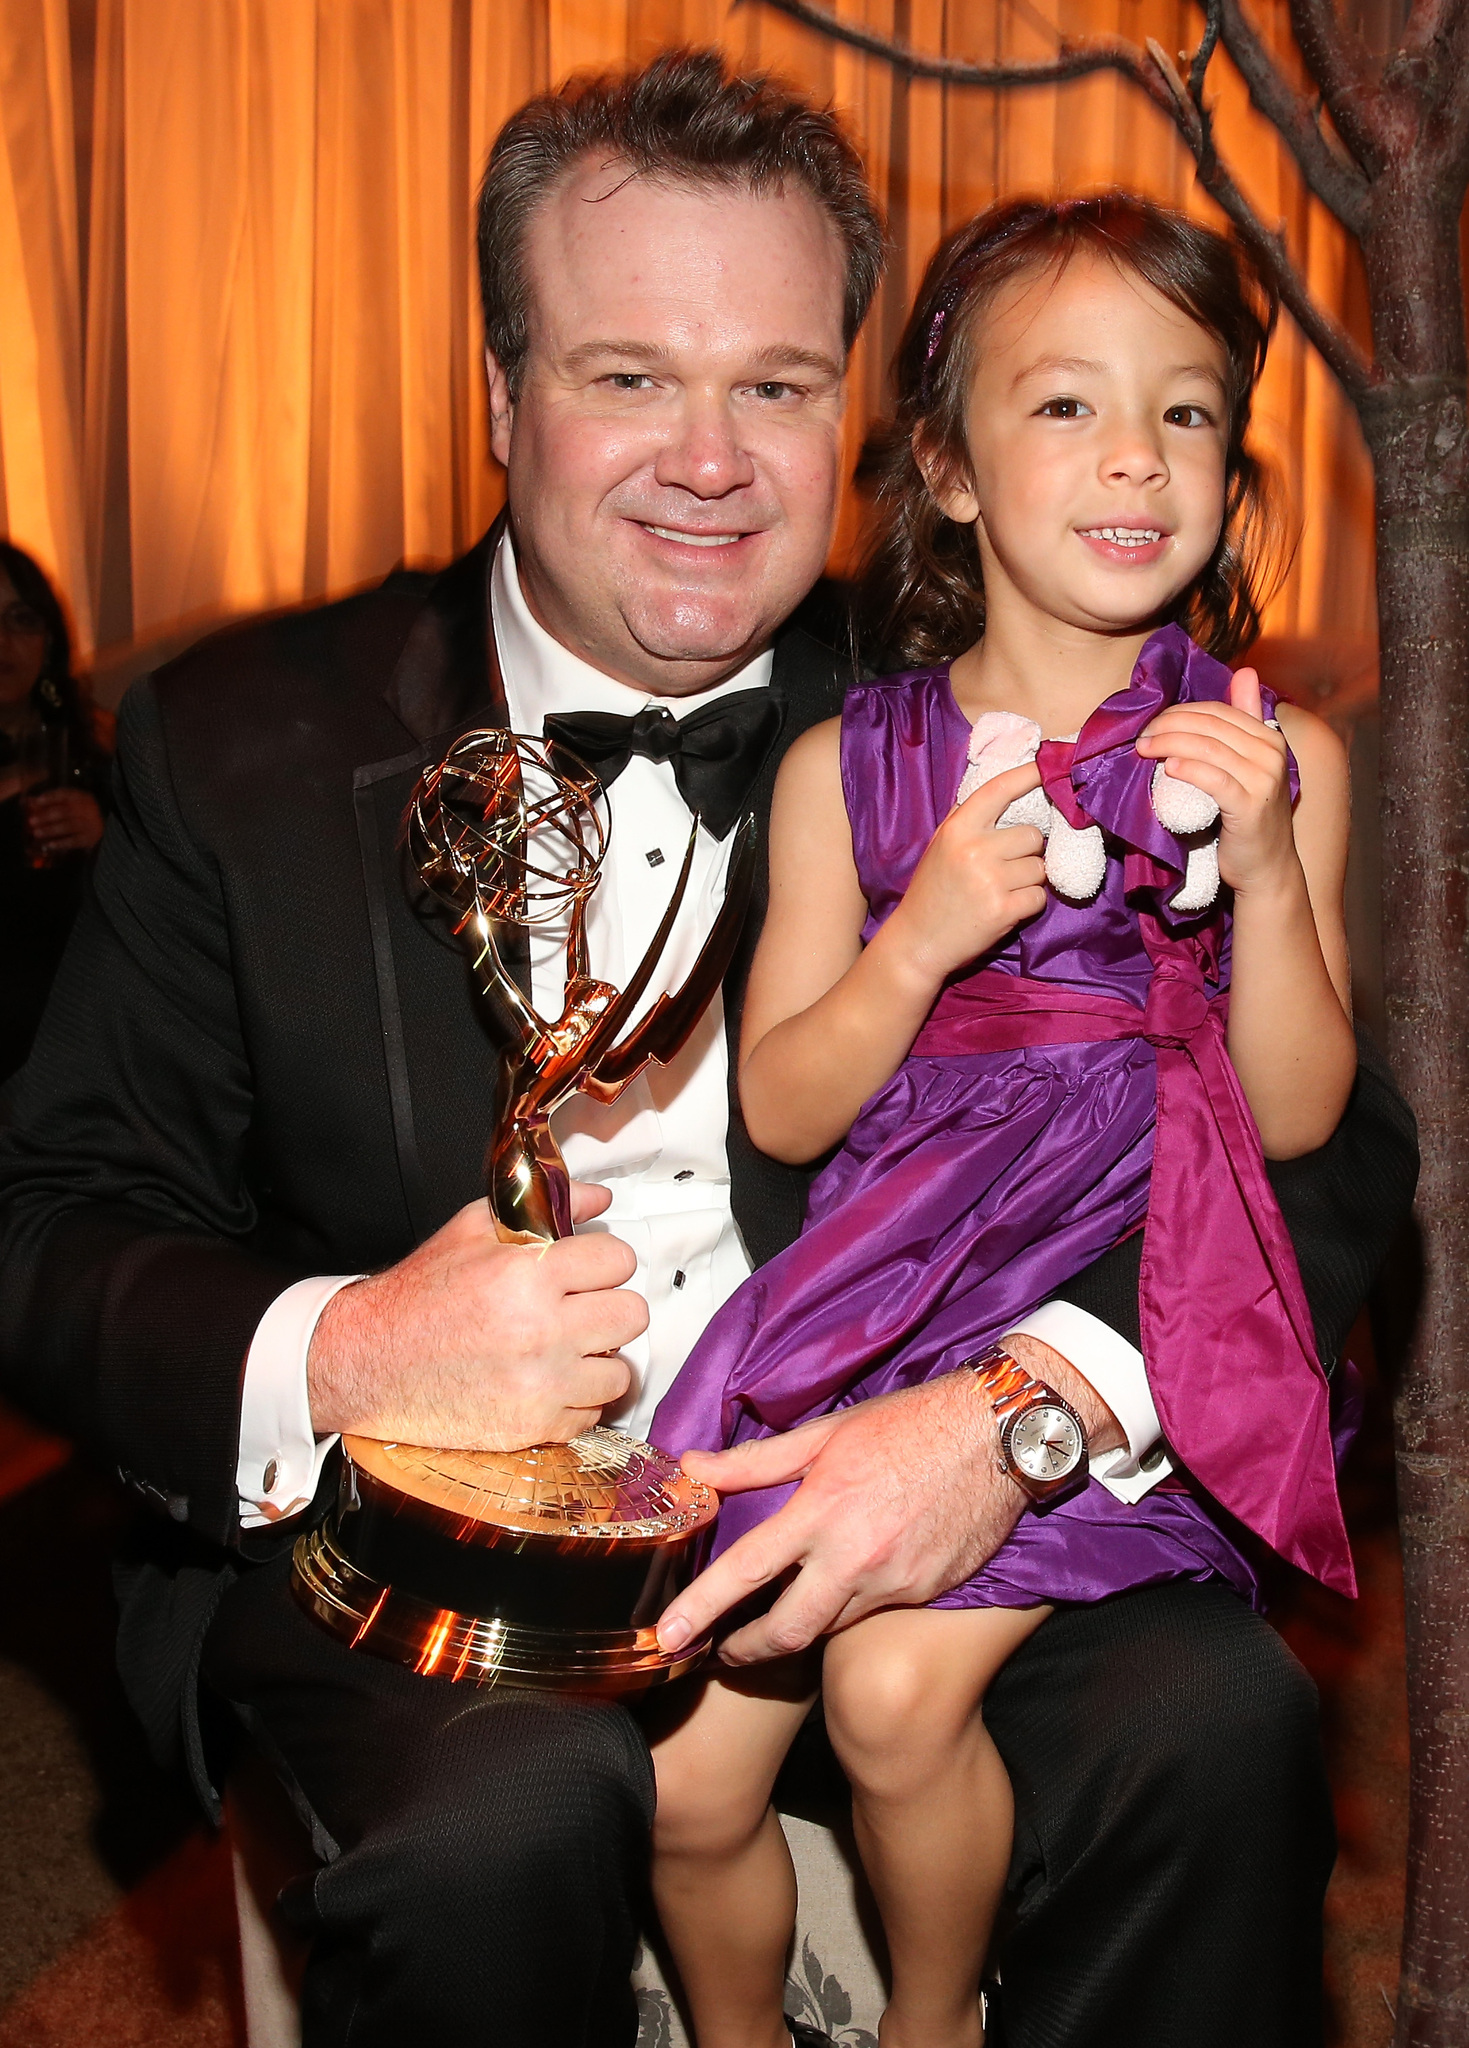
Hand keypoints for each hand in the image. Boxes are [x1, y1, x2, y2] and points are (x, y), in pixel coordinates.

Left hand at [22, 788, 103, 854]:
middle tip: (31, 821)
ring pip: (68, 826)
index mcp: (83, 798)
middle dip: (46, 816)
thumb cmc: (81, 815)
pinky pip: (73, 841)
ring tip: (36, 833)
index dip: (50, 797)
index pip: (65, 794)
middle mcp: (89, 810)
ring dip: (50, 829)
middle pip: (64, 811)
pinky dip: (60, 843)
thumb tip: (28, 802)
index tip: (36, 801)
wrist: (106, 829)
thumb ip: (50, 803)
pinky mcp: (90, 839)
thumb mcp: (69, 804)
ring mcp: (91, 825)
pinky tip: (48, 845)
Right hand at [307, 1181, 647, 1448]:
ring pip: (620, 1371)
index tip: (587, 1269)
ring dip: (598, 1359)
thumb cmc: (421, 1295)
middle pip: (631, 1315)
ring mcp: (541, 1384)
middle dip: (608, 1306)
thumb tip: (600, 1199)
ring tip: (566, 1349)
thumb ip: (542, 1208)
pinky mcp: (533, 1426)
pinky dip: (576, 1399)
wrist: (370, 1362)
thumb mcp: (472, 1230)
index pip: (618, 1259)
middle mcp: (542, 1331)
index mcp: (528, 1275)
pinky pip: (592, 1413)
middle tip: (581, 1308)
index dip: (603, 1260)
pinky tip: (547, 1381)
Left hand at [656, 1373, 1026, 1664]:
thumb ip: (755, 1461)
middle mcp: (856, 1556)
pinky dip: (849, 1606)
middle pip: (788, 1630)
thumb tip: (692, 1467)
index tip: (669, 1637)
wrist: (998, 1435)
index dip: (702, 1608)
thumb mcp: (825, 1432)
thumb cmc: (908, 1424)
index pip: (747, 1570)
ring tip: (778, 1618)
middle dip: (745, 1651)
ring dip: (799, 1628)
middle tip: (722, 1651)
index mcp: (822, 1509)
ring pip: (830, 1626)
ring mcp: (895, 1582)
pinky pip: (874, 1613)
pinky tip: (845, 1585)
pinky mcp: (925, 1593)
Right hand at [882, 760, 1047, 983]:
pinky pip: (1039, 896)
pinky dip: (1029, 903)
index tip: (1048, 766)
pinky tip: (1006, 908)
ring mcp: (990, 881)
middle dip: (1025, 852)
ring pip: (1039, 866)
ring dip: (1028, 879)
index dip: (1027, 775)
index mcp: (957, 830)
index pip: (999, 790)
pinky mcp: (1004, 910)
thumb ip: (968, 818)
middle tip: (1003, 869)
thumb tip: (1005, 788)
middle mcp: (974, 850)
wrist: (917, 942)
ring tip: (1001, 890)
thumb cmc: (932, 891)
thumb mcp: (940, 846)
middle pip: (1032, 835)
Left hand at [1134, 669, 1295, 894]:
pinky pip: (1215, 779)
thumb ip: (1243, 722)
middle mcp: (1272, 753)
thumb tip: (1246, 672)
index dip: (1181, 713)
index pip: (1219, 712)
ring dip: (1170, 744)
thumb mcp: (1248, 765)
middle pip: (1212, 726)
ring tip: (1144, 749)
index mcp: (1269, 737)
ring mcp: (1264, 779)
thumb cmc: (1247, 817)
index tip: (1152, 723)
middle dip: (1170, 726)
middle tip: (1141, 736)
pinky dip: (1189, 770)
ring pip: (1210, 749)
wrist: (1266, 867)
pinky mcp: (1251, 806)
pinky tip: (1168, 768)